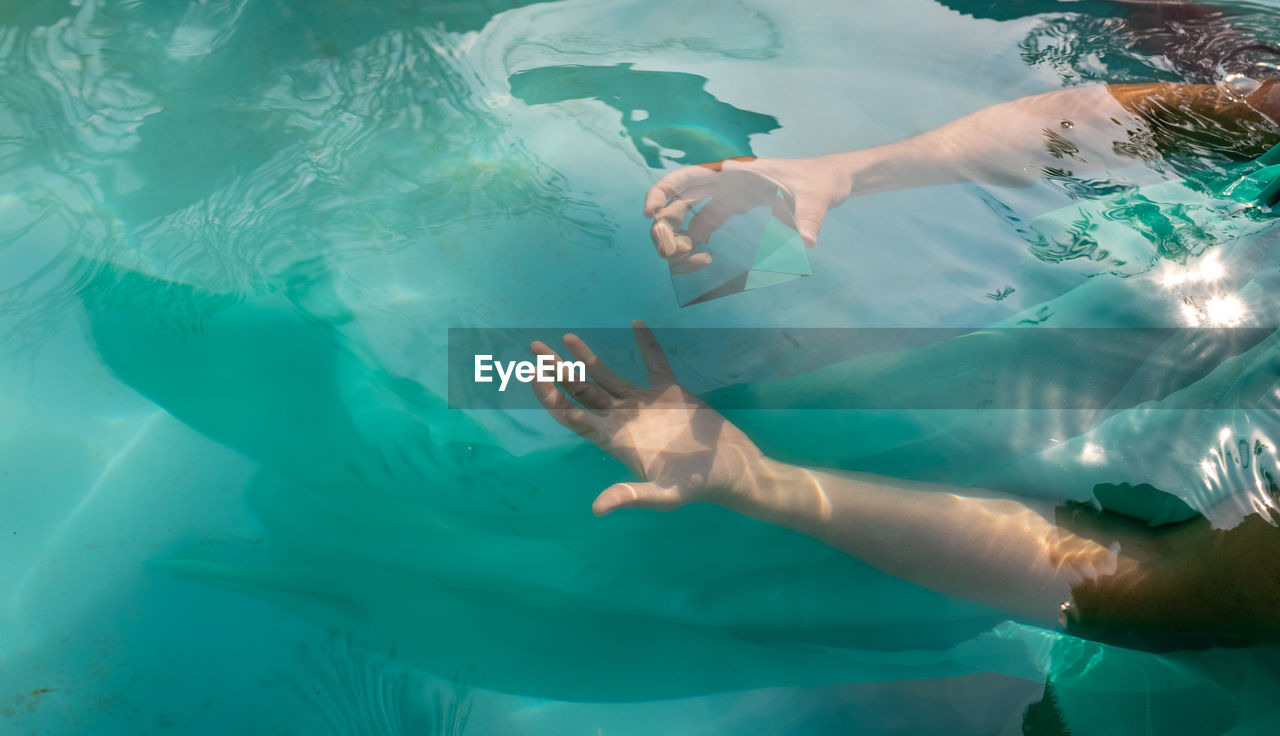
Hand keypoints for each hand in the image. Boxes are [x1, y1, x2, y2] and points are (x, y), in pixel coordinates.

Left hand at [530, 321, 764, 515]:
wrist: (734, 470)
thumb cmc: (699, 485)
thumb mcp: (665, 495)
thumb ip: (632, 496)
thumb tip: (598, 509)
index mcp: (615, 440)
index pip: (573, 415)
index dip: (551, 397)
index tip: (534, 375)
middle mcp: (623, 420)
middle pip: (581, 391)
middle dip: (558, 371)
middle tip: (535, 349)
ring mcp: (645, 405)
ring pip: (607, 376)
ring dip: (586, 357)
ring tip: (565, 338)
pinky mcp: (670, 392)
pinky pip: (654, 362)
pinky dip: (645, 344)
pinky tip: (635, 323)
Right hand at [644, 155, 850, 262]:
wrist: (829, 182)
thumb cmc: (821, 182)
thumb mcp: (816, 198)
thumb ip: (808, 218)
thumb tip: (807, 242)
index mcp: (734, 172)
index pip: (686, 178)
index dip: (661, 192)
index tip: (650, 214)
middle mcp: (724, 182)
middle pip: (677, 201)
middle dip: (664, 227)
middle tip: (669, 254)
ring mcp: (726, 196)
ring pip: (686, 216)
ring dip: (677, 239)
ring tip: (694, 261)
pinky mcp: (733, 208)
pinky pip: (702, 225)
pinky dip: (695, 243)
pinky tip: (703, 259)